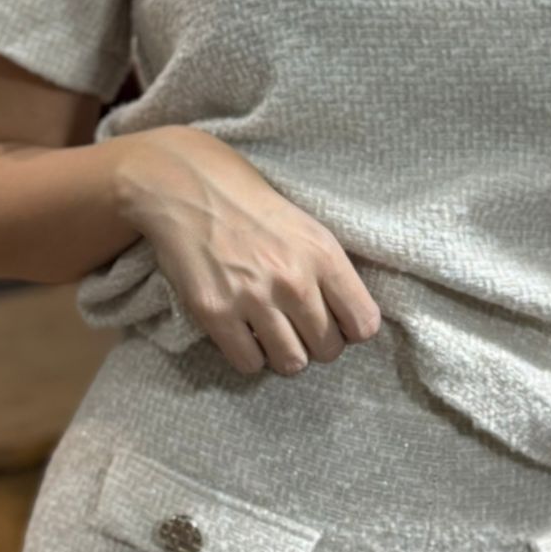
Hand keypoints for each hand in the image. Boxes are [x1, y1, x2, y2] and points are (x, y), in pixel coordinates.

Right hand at [122, 126, 382, 375]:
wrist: (187, 187)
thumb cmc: (250, 204)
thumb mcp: (306, 224)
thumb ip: (328, 269)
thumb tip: (348, 318)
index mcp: (323, 253)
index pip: (363, 323)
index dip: (352, 329)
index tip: (337, 324)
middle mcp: (294, 280)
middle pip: (328, 349)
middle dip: (317, 344)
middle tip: (300, 329)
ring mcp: (254, 298)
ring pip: (292, 363)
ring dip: (284, 355)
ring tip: (273, 334)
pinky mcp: (216, 313)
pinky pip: (249, 363)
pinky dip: (249, 356)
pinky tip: (245, 334)